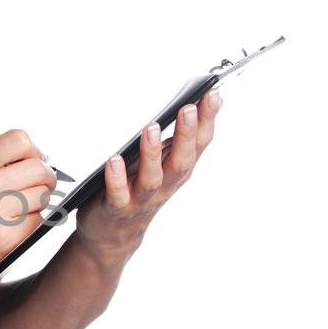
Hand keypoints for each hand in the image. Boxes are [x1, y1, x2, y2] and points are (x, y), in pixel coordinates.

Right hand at [0, 128, 58, 303]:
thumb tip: (37, 158)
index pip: (19, 140)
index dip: (34, 151)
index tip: (33, 162)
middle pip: (38, 167)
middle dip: (45, 178)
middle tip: (38, 187)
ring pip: (42, 194)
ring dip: (38, 203)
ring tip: (18, 212)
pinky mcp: (4, 238)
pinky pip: (37, 221)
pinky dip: (31, 225)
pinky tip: (11, 229)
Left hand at [74, 88, 222, 269]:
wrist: (115, 233)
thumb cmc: (137, 188)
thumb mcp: (161, 163)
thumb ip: (175, 140)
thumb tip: (193, 105)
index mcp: (177, 170)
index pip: (198, 145)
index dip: (207, 121)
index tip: (213, 95)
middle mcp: (164, 185)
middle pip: (181, 161)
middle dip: (186, 135)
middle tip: (188, 108)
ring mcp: (141, 199)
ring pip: (152, 178)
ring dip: (153, 153)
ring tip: (152, 128)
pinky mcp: (117, 209)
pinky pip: (118, 195)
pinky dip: (116, 179)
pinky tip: (114, 160)